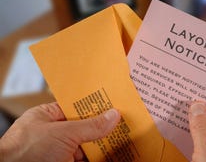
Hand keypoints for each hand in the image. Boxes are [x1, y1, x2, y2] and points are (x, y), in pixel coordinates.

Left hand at [0, 102, 120, 161]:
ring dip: (104, 141)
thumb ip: (90, 126)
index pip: (76, 107)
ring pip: (88, 144)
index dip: (94, 105)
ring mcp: (61, 151)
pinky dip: (100, 156)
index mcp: (48, 117)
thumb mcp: (63, 133)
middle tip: (124, 119)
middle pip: (85, 126)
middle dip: (103, 125)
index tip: (112, 103)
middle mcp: (55, 134)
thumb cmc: (25, 152)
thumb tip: (112, 116)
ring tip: (124, 134)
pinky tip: (114, 152)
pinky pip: (88, 158)